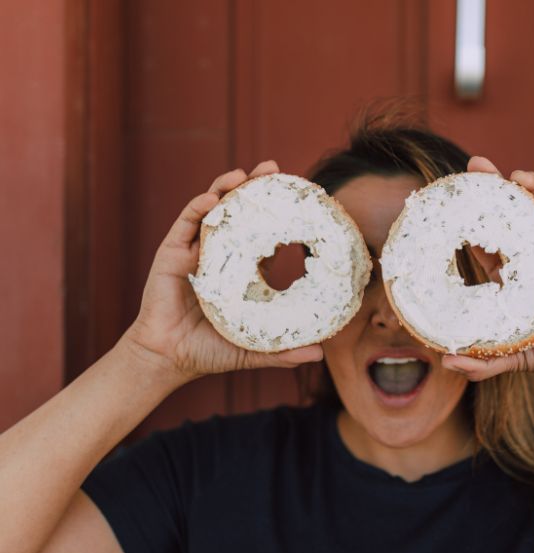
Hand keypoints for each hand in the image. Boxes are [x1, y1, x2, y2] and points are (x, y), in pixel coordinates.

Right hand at [122, 160, 322, 383]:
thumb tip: (320, 355)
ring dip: (226, 188)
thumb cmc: (208, 351)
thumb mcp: (253, 349)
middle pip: (238, 212)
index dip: (277, 215)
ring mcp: (195, 250)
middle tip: (273, 168)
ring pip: (212, 210)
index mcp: (240, 271)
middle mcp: (219, 254)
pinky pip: (186, 223)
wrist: (168, 359)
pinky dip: (199, 207)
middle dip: (254, 188)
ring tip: (244, 175)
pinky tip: (214, 197)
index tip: (297, 197)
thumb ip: (283, 352)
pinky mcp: (172, 253)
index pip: (262, 234)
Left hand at [441, 157, 533, 397]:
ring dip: (530, 187)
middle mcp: (533, 254)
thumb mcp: (508, 355)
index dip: (471, 217)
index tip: (452, 198)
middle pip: (511, 211)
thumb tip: (443, 363)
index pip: (486, 237)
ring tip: (513, 177)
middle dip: (494, 186)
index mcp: (511, 273)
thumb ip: (480, 361)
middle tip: (475, 166)